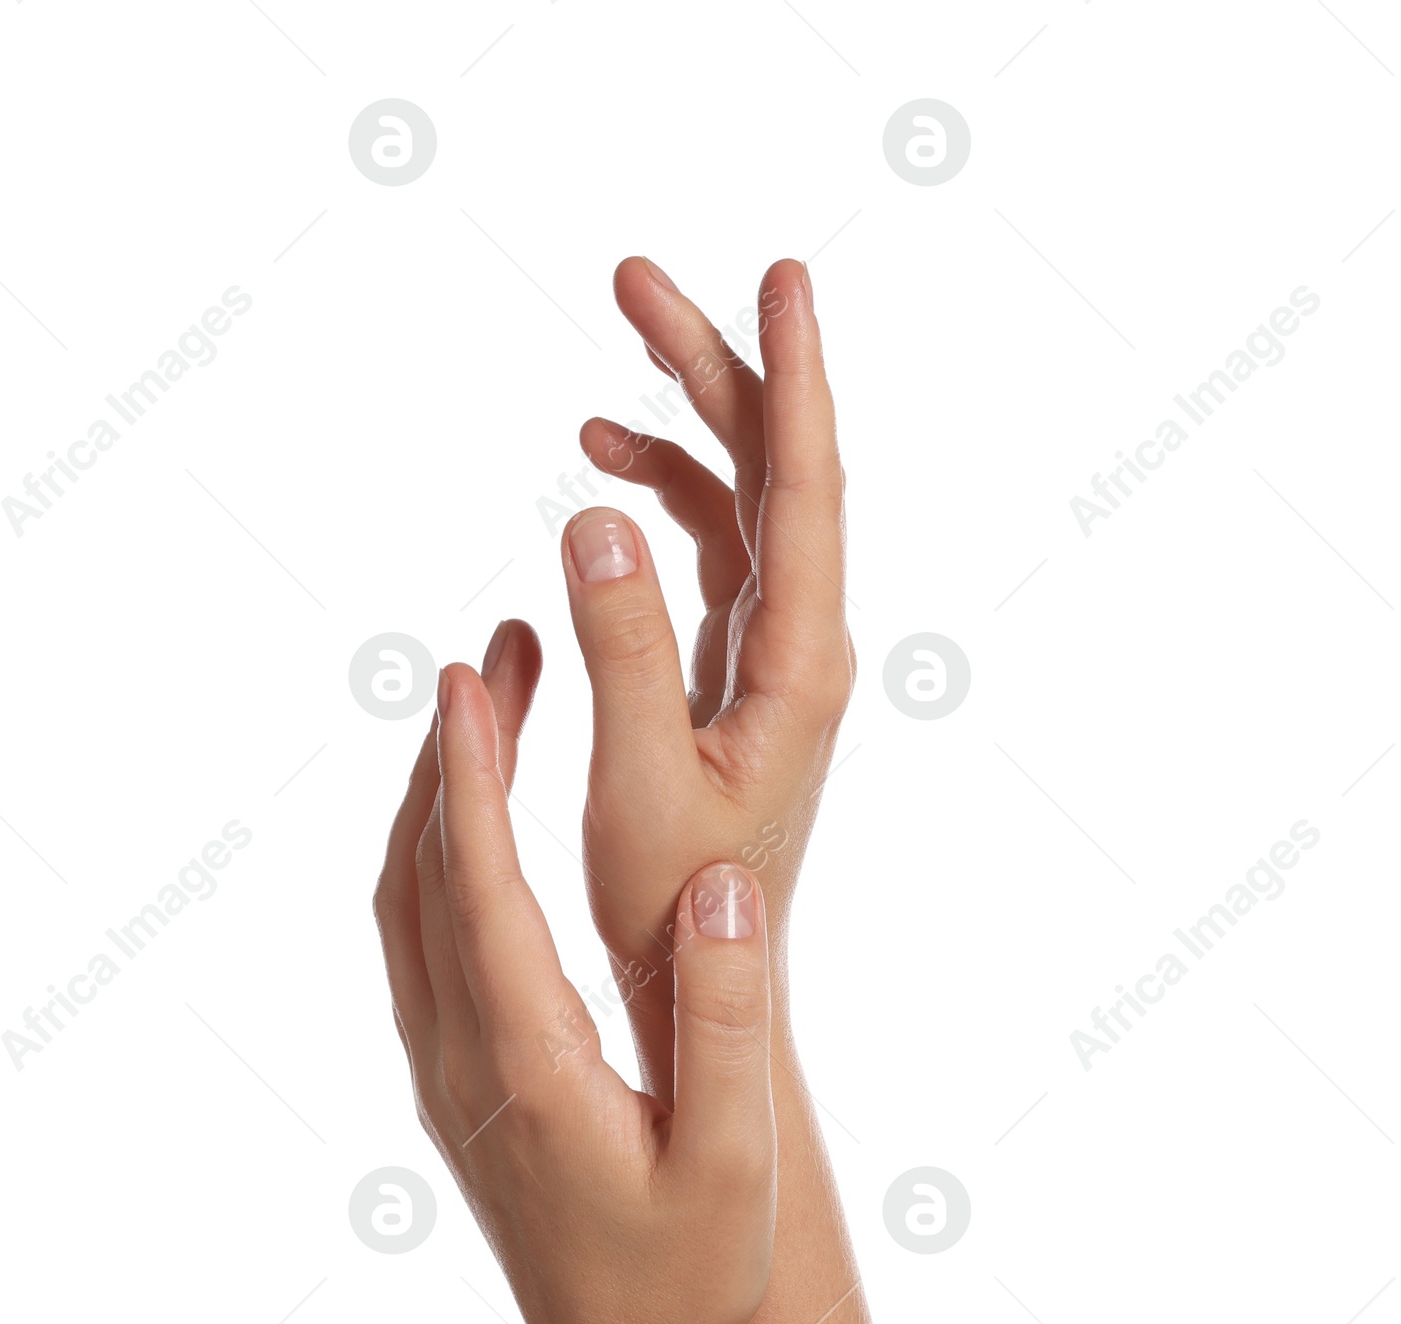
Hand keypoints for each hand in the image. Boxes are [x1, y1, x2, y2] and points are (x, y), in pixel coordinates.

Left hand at [373, 628, 776, 1323]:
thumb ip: (728, 1023)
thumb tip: (721, 882)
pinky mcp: (454, 1081)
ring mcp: (445, 1072)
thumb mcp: (734, 1163)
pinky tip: (473, 820)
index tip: (468, 676)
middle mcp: (463, 1059)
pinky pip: (418, 943)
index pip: (478, 893)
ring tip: (490, 705)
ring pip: (408, 907)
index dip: (467, 778)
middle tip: (499, 650)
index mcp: (529, 1067)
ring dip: (435, 799)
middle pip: (423, 877)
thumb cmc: (686, 1275)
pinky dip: (435, 858)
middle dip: (449, 754)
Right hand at [561, 257, 852, 1087]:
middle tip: (634, 279)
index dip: (792, 377)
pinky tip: (602, 471)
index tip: (781, 274)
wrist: (704, 973)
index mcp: (799, 662)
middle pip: (773, 470)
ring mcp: (771, 650)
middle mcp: (801, 641)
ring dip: (685, 423)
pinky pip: (711, 549)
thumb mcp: (640, 775)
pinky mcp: (735, 666)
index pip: (805, 489)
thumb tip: (595, 506)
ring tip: (616, 354)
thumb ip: (624, 643)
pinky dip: (662, 498)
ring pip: (741, 501)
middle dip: (716, 366)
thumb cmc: (676, 897)